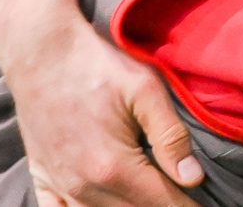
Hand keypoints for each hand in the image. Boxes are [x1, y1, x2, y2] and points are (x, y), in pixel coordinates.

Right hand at [0, 0, 201, 206]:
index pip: (163, 203)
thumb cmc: (95, 66)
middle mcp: (84, 187)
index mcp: (114, 167)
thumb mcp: (144, 90)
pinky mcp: (41, 177)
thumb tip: (193, 177)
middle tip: (178, 194)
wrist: (40, 51)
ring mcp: (60, 185)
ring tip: (148, 197)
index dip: (187, 205)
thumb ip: (171, 136)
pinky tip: (102, 203)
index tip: (202, 200)